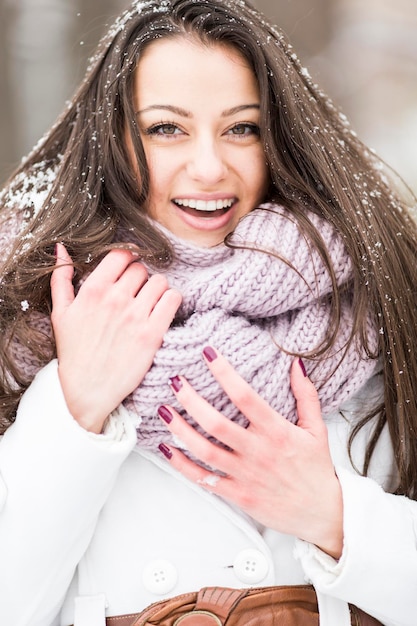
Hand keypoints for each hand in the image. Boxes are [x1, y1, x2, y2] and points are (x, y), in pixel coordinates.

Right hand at [51, 243, 181, 432]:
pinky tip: (162, 310)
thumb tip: (62, 248)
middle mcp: (116, 299)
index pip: (121, 255)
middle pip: (141, 268)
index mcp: (93, 290)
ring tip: (149, 303)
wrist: (87, 391)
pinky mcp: (153, 334)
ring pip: (160, 281)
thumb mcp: (60, 313)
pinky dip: (171, 300)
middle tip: (135, 293)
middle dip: (139, 277)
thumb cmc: (74, 353)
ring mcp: (136, 316)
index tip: (126, 271)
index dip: (126, 260)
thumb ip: (61, 278)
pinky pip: (173, 299)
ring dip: (157, 289)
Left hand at [157, 348, 343, 558]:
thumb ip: (306, 395)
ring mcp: (245, 475)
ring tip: (163, 410)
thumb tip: (297, 364)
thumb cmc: (317, 468)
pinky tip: (167, 448)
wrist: (322, 514)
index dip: (224, 373)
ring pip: (204, 451)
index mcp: (277, 432)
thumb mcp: (317, 428)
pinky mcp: (238, 495)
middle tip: (175, 381)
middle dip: (191, 400)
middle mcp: (258, 452)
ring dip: (180, 430)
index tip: (208, 353)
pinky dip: (182, 465)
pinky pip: (204, 479)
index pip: (245, 397)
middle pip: (216, 423)